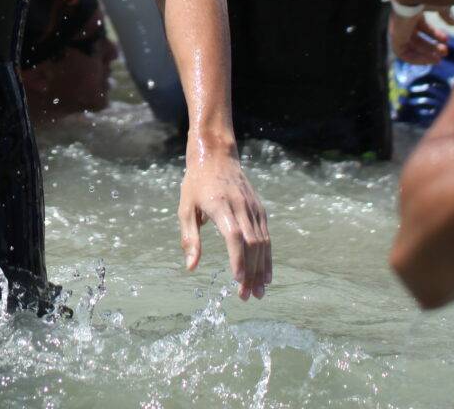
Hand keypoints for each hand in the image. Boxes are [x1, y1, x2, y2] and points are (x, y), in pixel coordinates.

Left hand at [179, 142, 271, 298]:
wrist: (216, 156)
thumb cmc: (196, 184)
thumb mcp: (185, 208)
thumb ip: (190, 239)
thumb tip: (191, 267)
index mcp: (220, 205)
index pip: (234, 236)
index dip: (237, 258)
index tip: (237, 280)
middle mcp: (240, 207)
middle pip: (251, 244)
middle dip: (250, 272)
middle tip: (247, 296)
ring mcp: (253, 207)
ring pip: (262, 242)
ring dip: (262, 269)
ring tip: (259, 292)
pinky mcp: (259, 209)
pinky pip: (266, 236)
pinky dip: (267, 257)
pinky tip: (266, 274)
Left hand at [390, 6, 453, 62]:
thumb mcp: (441, 5)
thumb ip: (446, 14)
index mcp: (413, 11)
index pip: (423, 26)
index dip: (435, 35)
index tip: (447, 41)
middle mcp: (404, 20)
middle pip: (417, 38)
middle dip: (432, 47)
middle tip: (445, 52)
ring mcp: (398, 28)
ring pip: (410, 47)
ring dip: (425, 54)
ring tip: (439, 59)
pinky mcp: (395, 36)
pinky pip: (402, 53)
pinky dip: (415, 59)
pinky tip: (430, 59)